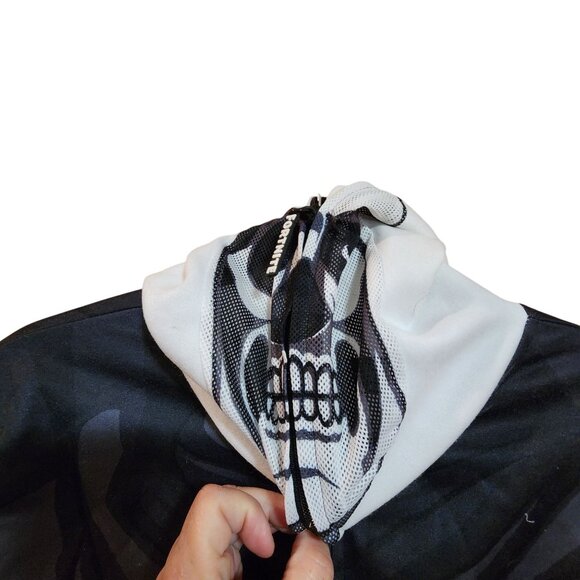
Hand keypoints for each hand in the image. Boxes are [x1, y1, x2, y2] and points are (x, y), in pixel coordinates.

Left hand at [157, 483, 333, 578]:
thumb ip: (307, 575)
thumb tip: (315, 539)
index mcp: (194, 570)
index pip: (212, 501)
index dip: (250, 509)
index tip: (271, 545)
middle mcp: (181, 565)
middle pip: (219, 503)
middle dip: (263, 509)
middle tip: (294, 531)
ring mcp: (184, 570)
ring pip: (218, 520)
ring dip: (258, 522)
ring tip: (286, 539)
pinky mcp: (192, 575)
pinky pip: (217, 539)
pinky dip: (248, 538)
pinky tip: (268, 555)